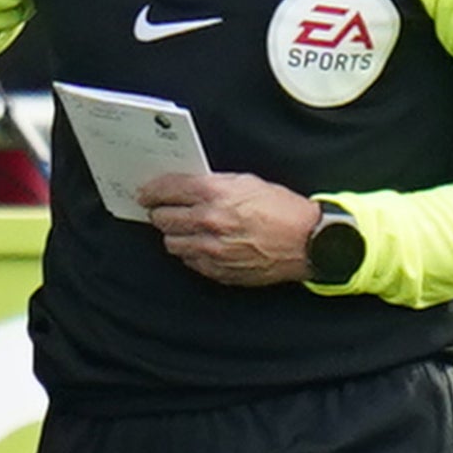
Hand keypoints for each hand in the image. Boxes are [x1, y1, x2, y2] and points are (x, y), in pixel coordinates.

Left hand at [137, 166, 321, 284]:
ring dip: (175, 234)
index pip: (167, 190)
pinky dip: (191, 252)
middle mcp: (209, 221)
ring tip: (185, 228)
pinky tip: (202, 244)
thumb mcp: (248, 182)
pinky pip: (189, 261)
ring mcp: (211, 249)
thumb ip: (213, 184)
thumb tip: (186, 186)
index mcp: (215, 193)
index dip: (151, 191)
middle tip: (162, 210)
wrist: (308, 242)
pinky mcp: (218, 270)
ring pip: (172, 242)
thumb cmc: (283, 209)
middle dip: (160, 212)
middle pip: (162, 218)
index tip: (145, 193)